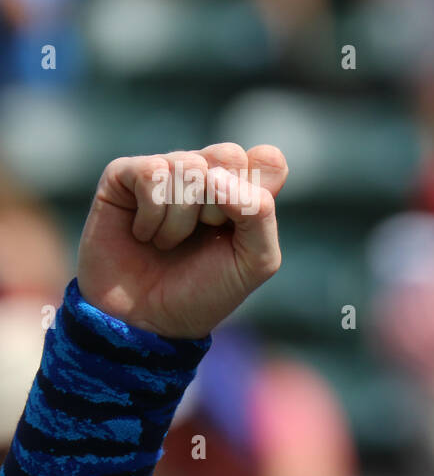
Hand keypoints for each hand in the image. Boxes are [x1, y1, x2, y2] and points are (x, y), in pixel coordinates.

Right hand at [75, 143, 286, 338]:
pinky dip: (152, 214)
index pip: (268, 160)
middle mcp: (206, 173)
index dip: (256, 191)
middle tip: (204, 233)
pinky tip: (143, 234)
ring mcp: (165, 171)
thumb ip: (260, 215)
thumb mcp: (254, 262)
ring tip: (169, 243)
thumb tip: (216, 177)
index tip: (240, 226)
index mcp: (243, 190)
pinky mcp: (124, 175)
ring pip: (189, 166)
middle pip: (229, 154)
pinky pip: (151, 172)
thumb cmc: (204, 290)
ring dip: (181, 220)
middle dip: (219, 206)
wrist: (148, 320)